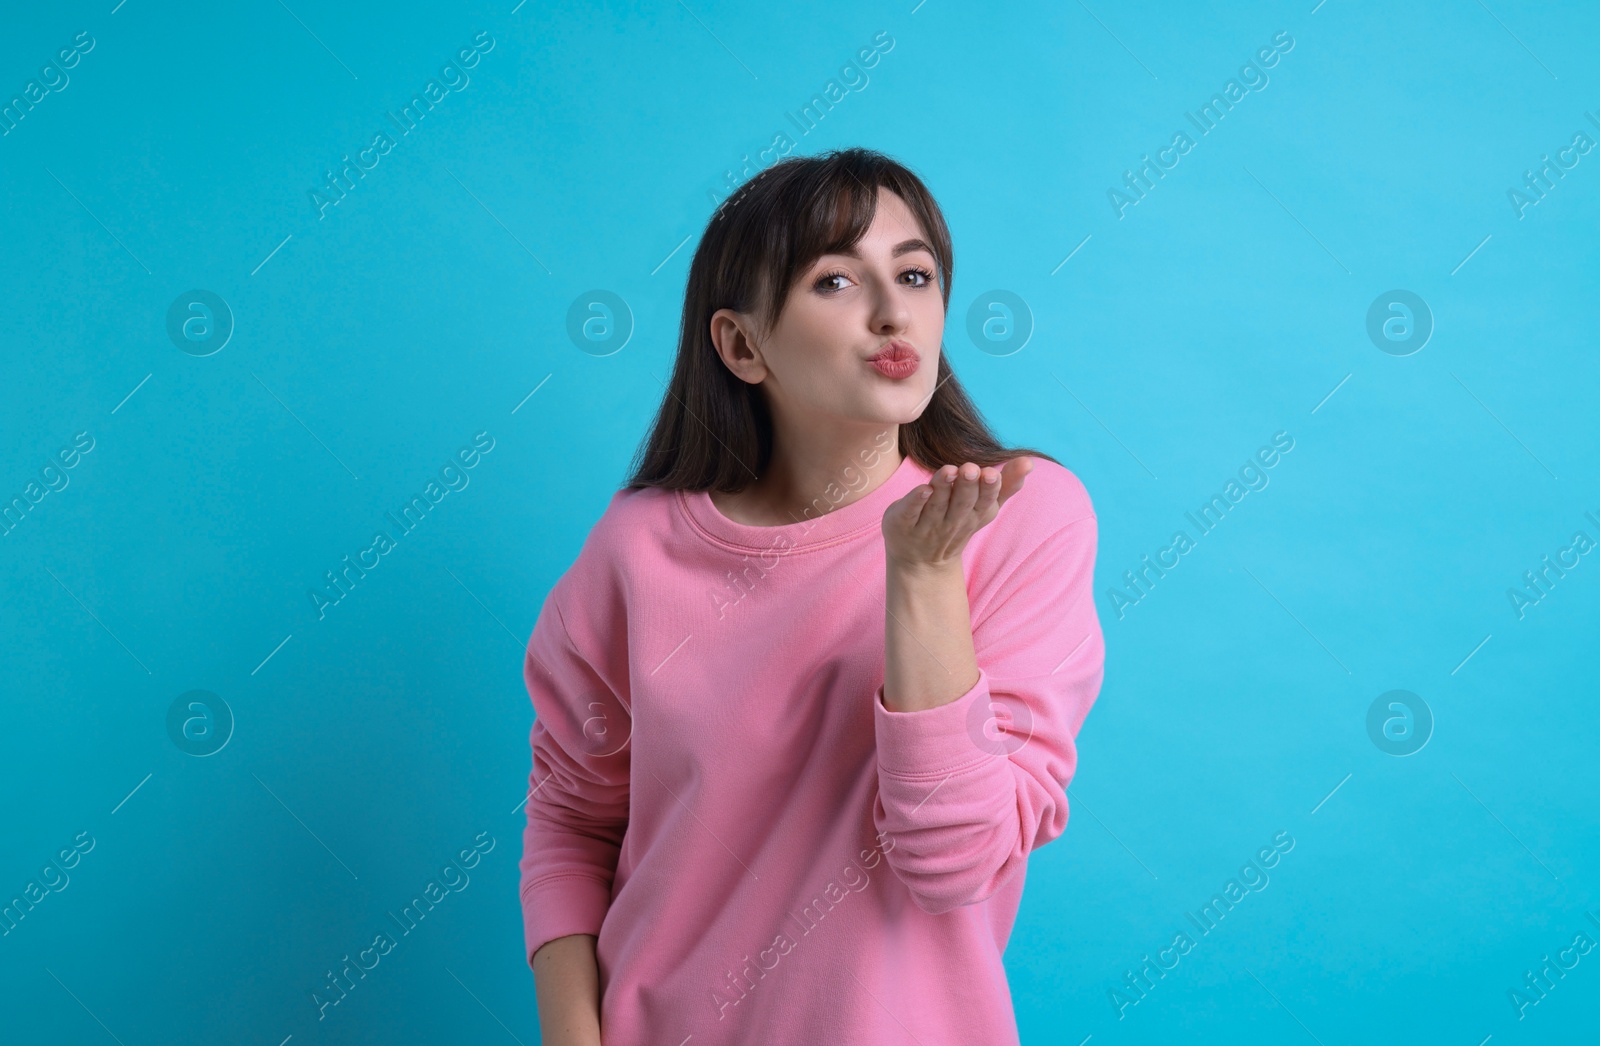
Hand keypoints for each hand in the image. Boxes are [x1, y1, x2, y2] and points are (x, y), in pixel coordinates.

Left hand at [882, 457, 1033, 570]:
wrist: (920, 562)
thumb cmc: (956, 523)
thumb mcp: (984, 508)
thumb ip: (1006, 484)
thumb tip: (1029, 461)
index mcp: (973, 515)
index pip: (985, 502)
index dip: (989, 489)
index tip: (992, 474)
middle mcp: (951, 522)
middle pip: (962, 503)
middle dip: (968, 486)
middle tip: (971, 469)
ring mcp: (926, 526)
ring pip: (937, 505)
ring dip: (944, 488)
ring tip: (949, 470)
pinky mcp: (901, 524)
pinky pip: (910, 513)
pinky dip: (915, 502)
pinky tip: (922, 489)